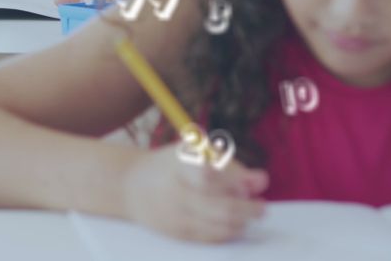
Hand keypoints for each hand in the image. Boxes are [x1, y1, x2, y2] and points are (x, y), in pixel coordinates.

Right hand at [121, 143, 267, 242]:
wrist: (129, 185)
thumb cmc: (169, 165)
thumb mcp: (194, 152)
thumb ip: (228, 164)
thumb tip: (262, 181)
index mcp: (180, 166)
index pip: (213, 175)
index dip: (239, 180)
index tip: (259, 182)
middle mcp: (177, 193)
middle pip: (221, 207)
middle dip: (249, 209)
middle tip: (262, 207)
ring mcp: (176, 216)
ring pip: (219, 226)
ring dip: (241, 222)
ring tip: (248, 215)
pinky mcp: (176, 233)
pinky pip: (210, 237)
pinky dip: (227, 232)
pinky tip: (234, 224)